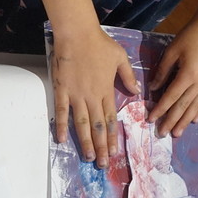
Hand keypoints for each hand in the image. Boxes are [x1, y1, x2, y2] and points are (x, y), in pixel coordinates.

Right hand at [52, 27, 138, 167]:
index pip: (110, 119)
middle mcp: (91, 96)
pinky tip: (61, 139)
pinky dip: (61, 126)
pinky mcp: (61, 89)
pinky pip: (61, 111)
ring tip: (89, 157)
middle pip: (97, 127)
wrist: (77, 33)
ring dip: (85, 142)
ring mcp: (75, 94)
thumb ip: (128, 76)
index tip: (114, 151)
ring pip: (81, 124)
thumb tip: (136, 92)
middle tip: (103, 164)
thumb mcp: (120, 57)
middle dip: (101, 147)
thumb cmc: (99, 43)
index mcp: (106, 90)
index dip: (112, 137)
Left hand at [147, 20, 197, 137]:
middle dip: (171, 121)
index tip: (151, 119)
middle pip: (183, 107)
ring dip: (186, 121)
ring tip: (177, 133)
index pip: (170, 97)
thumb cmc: (190, 36)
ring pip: (196, 107)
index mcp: (187, 75)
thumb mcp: (171, 51)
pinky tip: (196, 119)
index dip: (160, 109)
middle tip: (162, 133)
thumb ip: (162, 71)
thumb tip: (153, 88)